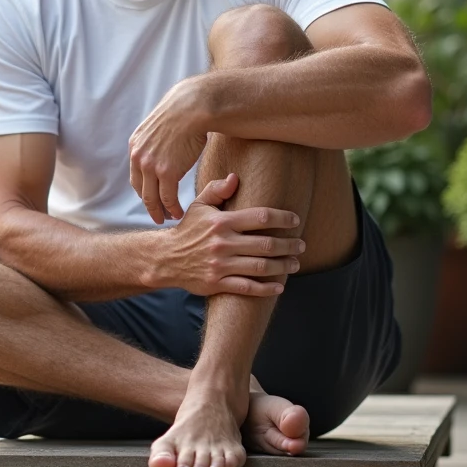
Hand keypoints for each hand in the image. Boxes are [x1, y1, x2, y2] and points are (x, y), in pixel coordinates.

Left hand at [129, 77, 208, 223]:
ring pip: (152, 198)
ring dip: (160, 211)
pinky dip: (172, 209)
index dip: (144, 191)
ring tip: (168, 218)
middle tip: (158, 216)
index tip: (152, 199)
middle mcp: (138, 157)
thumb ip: (157, 139)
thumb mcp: (160, 125)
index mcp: (135, 145)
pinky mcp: (166, 172)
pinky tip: (179, 213)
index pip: (136, 176)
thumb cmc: (183, 112)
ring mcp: (151, 166)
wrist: (192, 107)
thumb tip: (165, 142)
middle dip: (150, 206)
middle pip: (141, 190)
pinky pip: (168, 198)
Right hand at [155, 175, 303, 296]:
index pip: (261, 216)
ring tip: (295, 263)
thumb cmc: (188, 229)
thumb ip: (217, 190)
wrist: (165, 258)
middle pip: (266, 244)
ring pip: (260, 266)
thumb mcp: (199, 205)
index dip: (283, 218)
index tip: (295, 220)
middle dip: (289, 245)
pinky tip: (279, 286)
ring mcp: (220, 265)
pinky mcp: (217, 283)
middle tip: (301, 245)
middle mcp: (223, 243)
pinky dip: (266, 288)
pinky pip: (247, 287)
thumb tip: (236, 177)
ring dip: (283, 266)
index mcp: (222, 221)